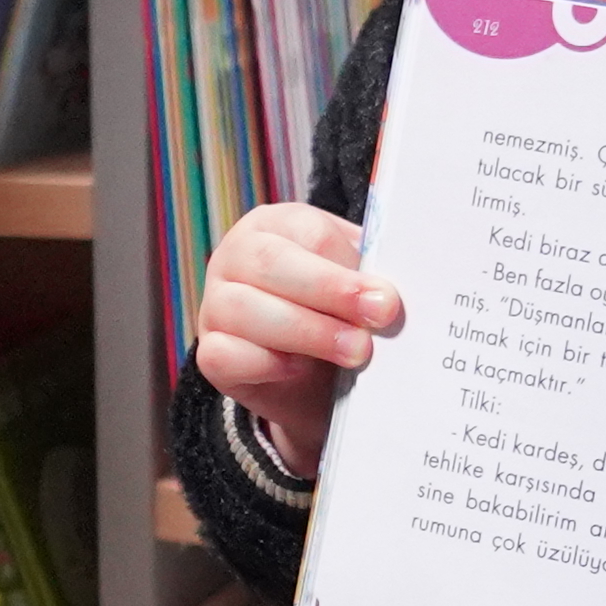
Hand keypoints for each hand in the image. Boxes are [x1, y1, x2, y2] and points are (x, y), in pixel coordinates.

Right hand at [192, 203, 391, 473]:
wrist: (315, 380)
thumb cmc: (339, 316)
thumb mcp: (357, 288)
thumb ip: (370, 277)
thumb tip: (395, 287)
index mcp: (276, 225)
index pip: (307, 232)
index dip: (347, 266)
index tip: (388, 299)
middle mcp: (236, 257)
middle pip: (271, 263)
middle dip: (330, 292)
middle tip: (378, 318)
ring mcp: (216, 304)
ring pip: (245, 308)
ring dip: (308, 331)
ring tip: (357, 353)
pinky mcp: (210, 352)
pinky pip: (224, 354)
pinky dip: (264, 362)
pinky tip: (300, 369)